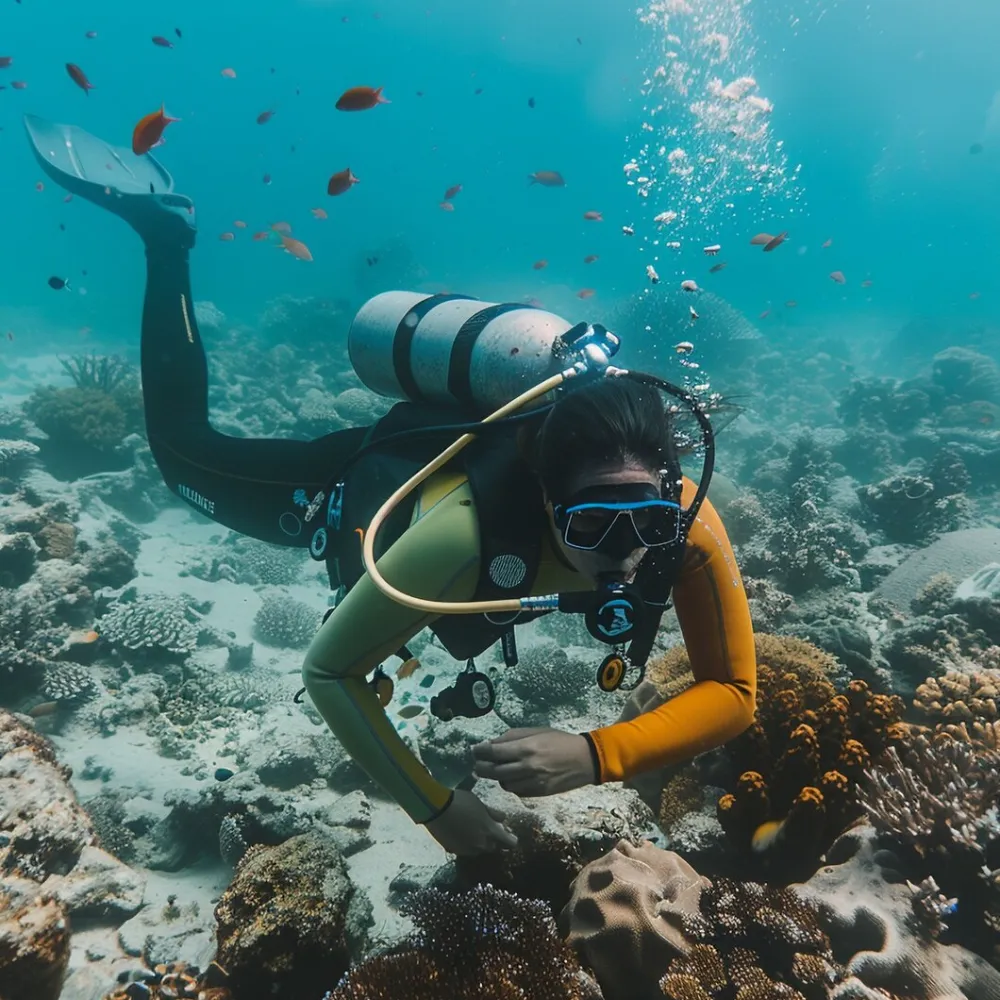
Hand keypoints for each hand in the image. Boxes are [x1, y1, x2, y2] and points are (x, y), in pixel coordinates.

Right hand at [424, 788, 518, 855]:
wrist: (436, 809)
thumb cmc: (461, 802)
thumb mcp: (480, 804)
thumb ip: (493, 813)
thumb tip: (503, 818)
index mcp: (490, 832)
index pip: (508, 842)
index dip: (511, 840)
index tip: (512, 837)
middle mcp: (480, 844)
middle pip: (493, 847)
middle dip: (494, 841)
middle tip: (491, 831)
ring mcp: (467, 849)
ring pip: (479, 849)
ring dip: (480, 843)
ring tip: (475, 832)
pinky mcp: (454, 850)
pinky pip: (466, 850)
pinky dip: (467, 844)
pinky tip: (462, 834)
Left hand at [472, 727, 596, 796]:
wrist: (585, 760)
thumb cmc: (560, 741)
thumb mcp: (537, 731)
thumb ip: (513, 737)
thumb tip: (492, 743)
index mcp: (526, 748)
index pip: (493, 753)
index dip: (479, 752)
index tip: (474, 750)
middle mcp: (527, 767)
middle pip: (493, 771)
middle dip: (481, 767)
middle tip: (477, 763)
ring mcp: (533, 782)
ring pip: (503, 784)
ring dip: (497, 777)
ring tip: (497, 769)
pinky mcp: (538, 793)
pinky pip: (516, 791)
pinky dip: (511, 784)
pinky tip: (513, 777)